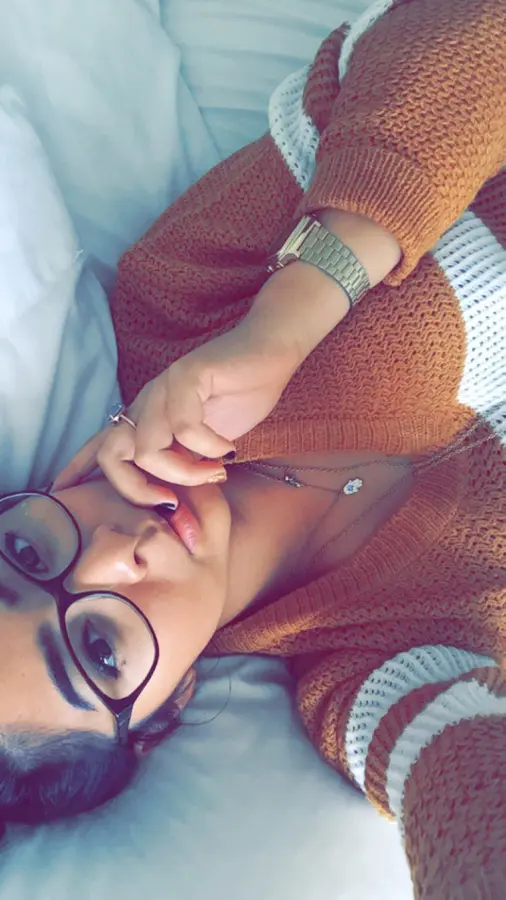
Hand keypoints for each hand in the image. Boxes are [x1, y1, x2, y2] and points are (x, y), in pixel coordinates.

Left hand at [53, 312, 301, 505]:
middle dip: (137, 490)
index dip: (79, 469)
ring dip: (183, 473)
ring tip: (215, 473)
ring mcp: (164, 387)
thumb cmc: (242, 394)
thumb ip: (188, 462)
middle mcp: (147, 401)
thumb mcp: (208, 441)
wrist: (270, 351)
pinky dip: (209, 447)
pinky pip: (184, 428)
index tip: (62, 491)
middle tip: (173, 504)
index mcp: (147, 415)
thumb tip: (179, 503)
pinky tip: (229, 447)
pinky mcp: (187, 375)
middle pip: (112, 453)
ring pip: (147, 447)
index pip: (102, 444)